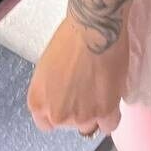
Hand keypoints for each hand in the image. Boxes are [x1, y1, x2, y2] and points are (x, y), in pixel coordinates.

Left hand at [26, 13, 128, 137]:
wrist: (93, 26)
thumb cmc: (71, 35)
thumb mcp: (48, 66)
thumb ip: (52, 88)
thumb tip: (65, 93)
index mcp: (38, 101)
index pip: (47, 123)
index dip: (61, 109)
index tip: (70, 100)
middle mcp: (56, 114)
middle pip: (69, 124)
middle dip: (78, 110)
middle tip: (88, 88)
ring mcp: (80, 116)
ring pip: (90, 124)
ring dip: (95, 111)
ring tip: (102, 87)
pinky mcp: (104, 111)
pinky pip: (109, 124)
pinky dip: (112, 113)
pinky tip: (112, 96)